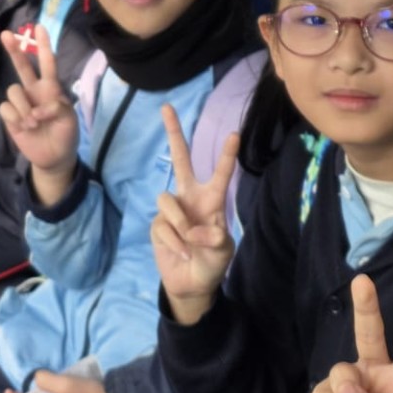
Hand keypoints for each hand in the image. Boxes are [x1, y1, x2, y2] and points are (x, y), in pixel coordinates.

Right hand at [0, 28, 79, 204]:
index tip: (39, 27)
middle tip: (5, 34)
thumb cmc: (65, 134)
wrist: (53, 157)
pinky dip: (15, 117)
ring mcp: (21, 102)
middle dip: (14, 49)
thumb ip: (57, 107)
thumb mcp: (69, 119)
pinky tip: (24, 127)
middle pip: (21, 66)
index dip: (43, 45)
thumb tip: (36, 109)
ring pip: (13, 90)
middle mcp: (33, 90)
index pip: (47, 63)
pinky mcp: (10, 116)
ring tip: (34, 123)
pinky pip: (5, 108)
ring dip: (23, 107)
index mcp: (51, 88)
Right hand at [150, 104, 239, 323]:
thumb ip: (215, 238)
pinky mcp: (157, 224)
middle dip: (173, 133)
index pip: (220, 174)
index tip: (234, 134)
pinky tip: (181, 253)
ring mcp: (172, 210)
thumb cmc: (212, 263)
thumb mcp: (223, 252)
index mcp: (212, 200)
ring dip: (179, 223)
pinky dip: (174, 242)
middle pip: (180, 159)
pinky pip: (163, 225)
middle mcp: (190, 198)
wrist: (191, 284)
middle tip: (166, 107)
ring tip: (189, 243)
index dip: (226, 155)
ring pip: (167, 199)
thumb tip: (195, 229)